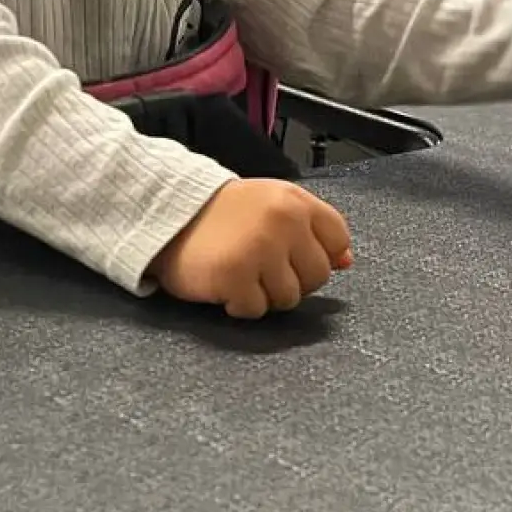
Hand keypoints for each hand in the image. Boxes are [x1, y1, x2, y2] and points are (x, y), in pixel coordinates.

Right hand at [152, 180, 351, 320]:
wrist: (166, 213)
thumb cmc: (221, 212)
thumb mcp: (272, 204)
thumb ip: (311, 228)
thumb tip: (346, 261)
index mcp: (296, 201)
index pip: (337, 239)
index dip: (319, 255)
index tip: (293, 256)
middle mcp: (282, 222)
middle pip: (317, 276)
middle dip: (293, 280)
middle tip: (262, 268)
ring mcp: (259, 250)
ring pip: (289, 298)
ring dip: (265, 294)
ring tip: (242, 273)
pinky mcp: (235, 276)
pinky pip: (256, 310)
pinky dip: (240, 305)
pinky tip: (225, 285)